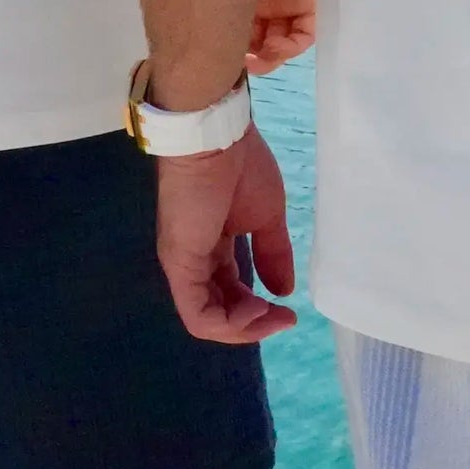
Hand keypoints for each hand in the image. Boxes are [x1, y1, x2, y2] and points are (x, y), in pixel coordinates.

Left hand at [154, 127, 296, 344]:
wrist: (216, 139)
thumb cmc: (240, 167)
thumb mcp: (267, 218)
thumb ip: (273, 255)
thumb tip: (284, 291)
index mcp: (213, 248)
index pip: (230, 293)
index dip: (259, 311)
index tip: (289, 311)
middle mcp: (194, 261)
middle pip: (220, 312)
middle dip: (254, 325)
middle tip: (284, 318)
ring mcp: (184, 265)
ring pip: (206, 320)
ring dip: (242, 329)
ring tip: (269, 315)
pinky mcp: (180, 266)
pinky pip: (197, 315)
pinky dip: (226, 326)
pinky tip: (254, 311)